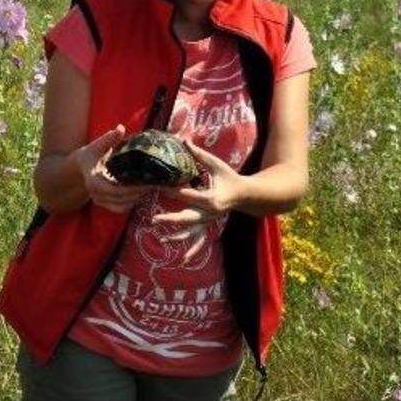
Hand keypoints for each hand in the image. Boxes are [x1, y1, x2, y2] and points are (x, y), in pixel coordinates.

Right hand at [76, 125, 151, 213]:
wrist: (81, 167)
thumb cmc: (91, 155)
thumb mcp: (97, 145)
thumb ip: (109, 138)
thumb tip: (121, 128)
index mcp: (94, 181)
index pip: (113, 190)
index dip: (130, 189)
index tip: (144, 184)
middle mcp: (96, 194)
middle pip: (120, 200)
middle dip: (138, 193)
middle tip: (154, 184)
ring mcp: (100, 201)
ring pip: (122, 207)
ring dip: (136, 199)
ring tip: (149, 187)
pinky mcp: (105, 204)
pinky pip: (120, 209)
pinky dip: (131, 203)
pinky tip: (140, 193)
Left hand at [153, 142, 242, 259]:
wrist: (246, 195)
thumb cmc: (230, 177)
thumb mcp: (215, 164)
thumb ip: (198, 154)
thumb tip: (183, 140)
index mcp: (211, 198)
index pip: (188, 195)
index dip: (173, 191)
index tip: (158, 187)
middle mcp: (209, 213)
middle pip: (187, 217)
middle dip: (171, 219)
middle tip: (154, 218)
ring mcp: (209, 221)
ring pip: (192, 232)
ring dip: (177, 236)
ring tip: (162, 240)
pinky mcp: (208, 225)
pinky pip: (200, 240)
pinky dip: (192, 250)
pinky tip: (183, 261)